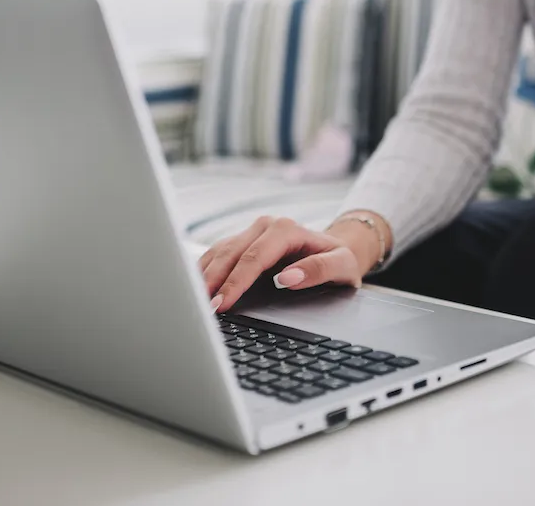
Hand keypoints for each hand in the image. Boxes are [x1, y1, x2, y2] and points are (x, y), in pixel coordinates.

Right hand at [197, 216, 370, 313]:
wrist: (337, 248)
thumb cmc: (340, 259)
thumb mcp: (342, 266)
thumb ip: (318, 270)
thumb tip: (288, 278)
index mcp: (287, 229)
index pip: (254, 258)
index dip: (236, 282)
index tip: (223, 303)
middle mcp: (266, 225)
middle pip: (231, 254)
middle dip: (214, 281)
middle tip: (202, 309)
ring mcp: (252, 231)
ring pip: (220, 252)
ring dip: (205, 276)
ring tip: (192, 301)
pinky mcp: (244, 241)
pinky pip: (219, 254)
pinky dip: (206, 270)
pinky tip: (196, 287)